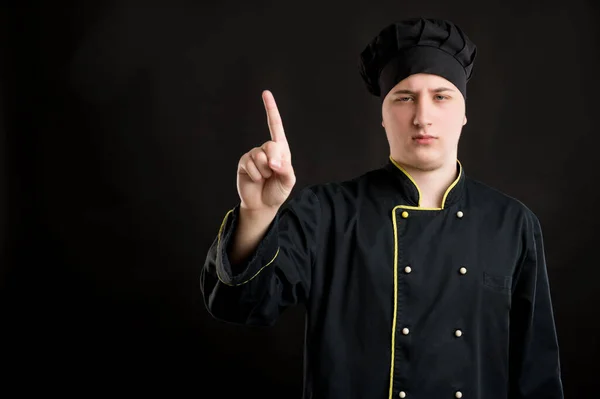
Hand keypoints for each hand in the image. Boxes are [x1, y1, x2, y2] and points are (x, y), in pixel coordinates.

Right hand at [236, 90, 295, 212]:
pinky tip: (256, 179)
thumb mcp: (288, 180)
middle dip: (274, 161)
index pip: (275, 126)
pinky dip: (255, 174)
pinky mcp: (244, 162)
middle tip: (274, 172)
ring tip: (264, 178)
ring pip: (260, 157)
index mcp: (280, 149)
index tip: (265, 93)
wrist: (263, 204)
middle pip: (270, 146)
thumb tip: (273, 162)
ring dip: (264, 171)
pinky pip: (250, 164)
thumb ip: (285, 169)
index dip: (271, 109)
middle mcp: (266, 149)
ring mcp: (254, 155)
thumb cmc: (277, 190)